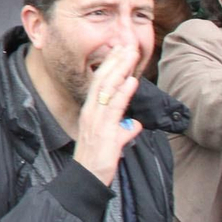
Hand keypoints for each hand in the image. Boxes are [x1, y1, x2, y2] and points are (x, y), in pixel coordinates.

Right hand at [72, 43, 141, 185]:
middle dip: (115, 60)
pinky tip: (131, 81)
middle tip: (125, 43)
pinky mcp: (103, 130)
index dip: (111, 66)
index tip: (120, 50)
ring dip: (120, 70)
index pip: (100, 83)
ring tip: (130, 54)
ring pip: (107, 88)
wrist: (87, 178)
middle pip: (102, 79)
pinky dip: (123, 93)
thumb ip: (123, 131)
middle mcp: (91, 111)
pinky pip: (113, 108)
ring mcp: (96, 119)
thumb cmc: (98, 161)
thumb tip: (133, 124)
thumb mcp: (113, 142)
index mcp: (91, 111)